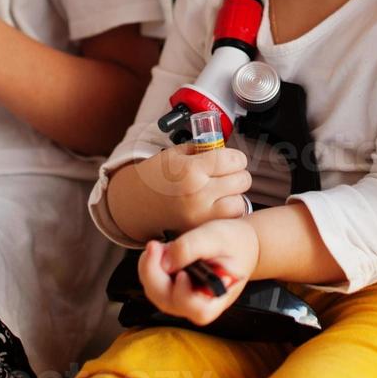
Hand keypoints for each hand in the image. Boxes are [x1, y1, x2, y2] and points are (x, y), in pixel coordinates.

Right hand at [110, 145, 252, 239]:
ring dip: (235, 196)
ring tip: (223, 191)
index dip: (236, 158)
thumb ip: (203, 150)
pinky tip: (216, 205)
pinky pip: (227, 220)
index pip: (234, 160)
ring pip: (239, 203)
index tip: (231, 159)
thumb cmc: (156, 176)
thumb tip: (226, 148)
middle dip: (238, 174)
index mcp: (191, 170)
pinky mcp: (199, 229)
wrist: (135, 203)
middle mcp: (198, 194)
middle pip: (242, 181)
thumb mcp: (176, 154)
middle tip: (227, 174)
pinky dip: (227, 212)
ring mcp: (199, 215)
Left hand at [138, 219, 259, 325]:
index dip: (184, 294)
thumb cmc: (235, 243)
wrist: (239, 243)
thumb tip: (165, 262)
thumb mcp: (218, 238)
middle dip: (154, 273)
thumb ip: (192, 248)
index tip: (181, 273)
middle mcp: (197, 304)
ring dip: (150, 268)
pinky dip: (151, 266)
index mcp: (217, 299)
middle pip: (167, 301)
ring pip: (155, 292)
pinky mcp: (173, 289)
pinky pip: (154, 283)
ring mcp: (182, 298)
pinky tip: (160, 251)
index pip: (197, 309)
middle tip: (155, 246)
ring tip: (161, 246)